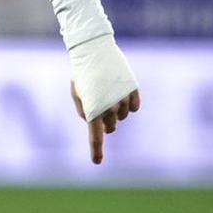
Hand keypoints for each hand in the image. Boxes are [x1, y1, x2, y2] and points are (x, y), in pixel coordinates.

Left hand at [68, 34, 140, 165]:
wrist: (94, 50)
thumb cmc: (82, 74)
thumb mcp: (77, 95)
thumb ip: (86, 112)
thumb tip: (99, 125)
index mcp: (92, 109)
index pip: (95, 136)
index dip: (96, 150)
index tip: (97, 162)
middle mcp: (109, 107)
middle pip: (112, 127)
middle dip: (106, 122)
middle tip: (100, 105)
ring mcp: (123, 98)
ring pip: (123, 117)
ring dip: (116, 110)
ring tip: (107, 91)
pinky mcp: (133, 90)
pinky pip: (134, 107)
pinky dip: (129, 104)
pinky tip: (121, 91)